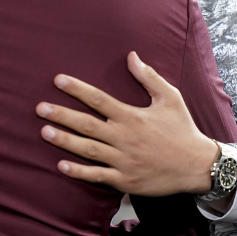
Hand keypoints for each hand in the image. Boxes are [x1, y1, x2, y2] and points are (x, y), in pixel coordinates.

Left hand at [35, 51, 217, 195]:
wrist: (197, 166)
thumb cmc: (182, 128)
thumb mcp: (170, 97)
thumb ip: (148, 77)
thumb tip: (131, 55)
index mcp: (132, 116)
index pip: (99, 99)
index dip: (77, 89)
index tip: (58, 80)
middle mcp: (125, 137)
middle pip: (87, 124)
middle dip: (61, 115)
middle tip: (40, 108)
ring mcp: (124, 160)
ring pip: (88, 149)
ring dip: (65, 141)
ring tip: (44, 132)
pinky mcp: (125, 180)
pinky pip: (98, 176)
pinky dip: (79, 172)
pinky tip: (61, 165)